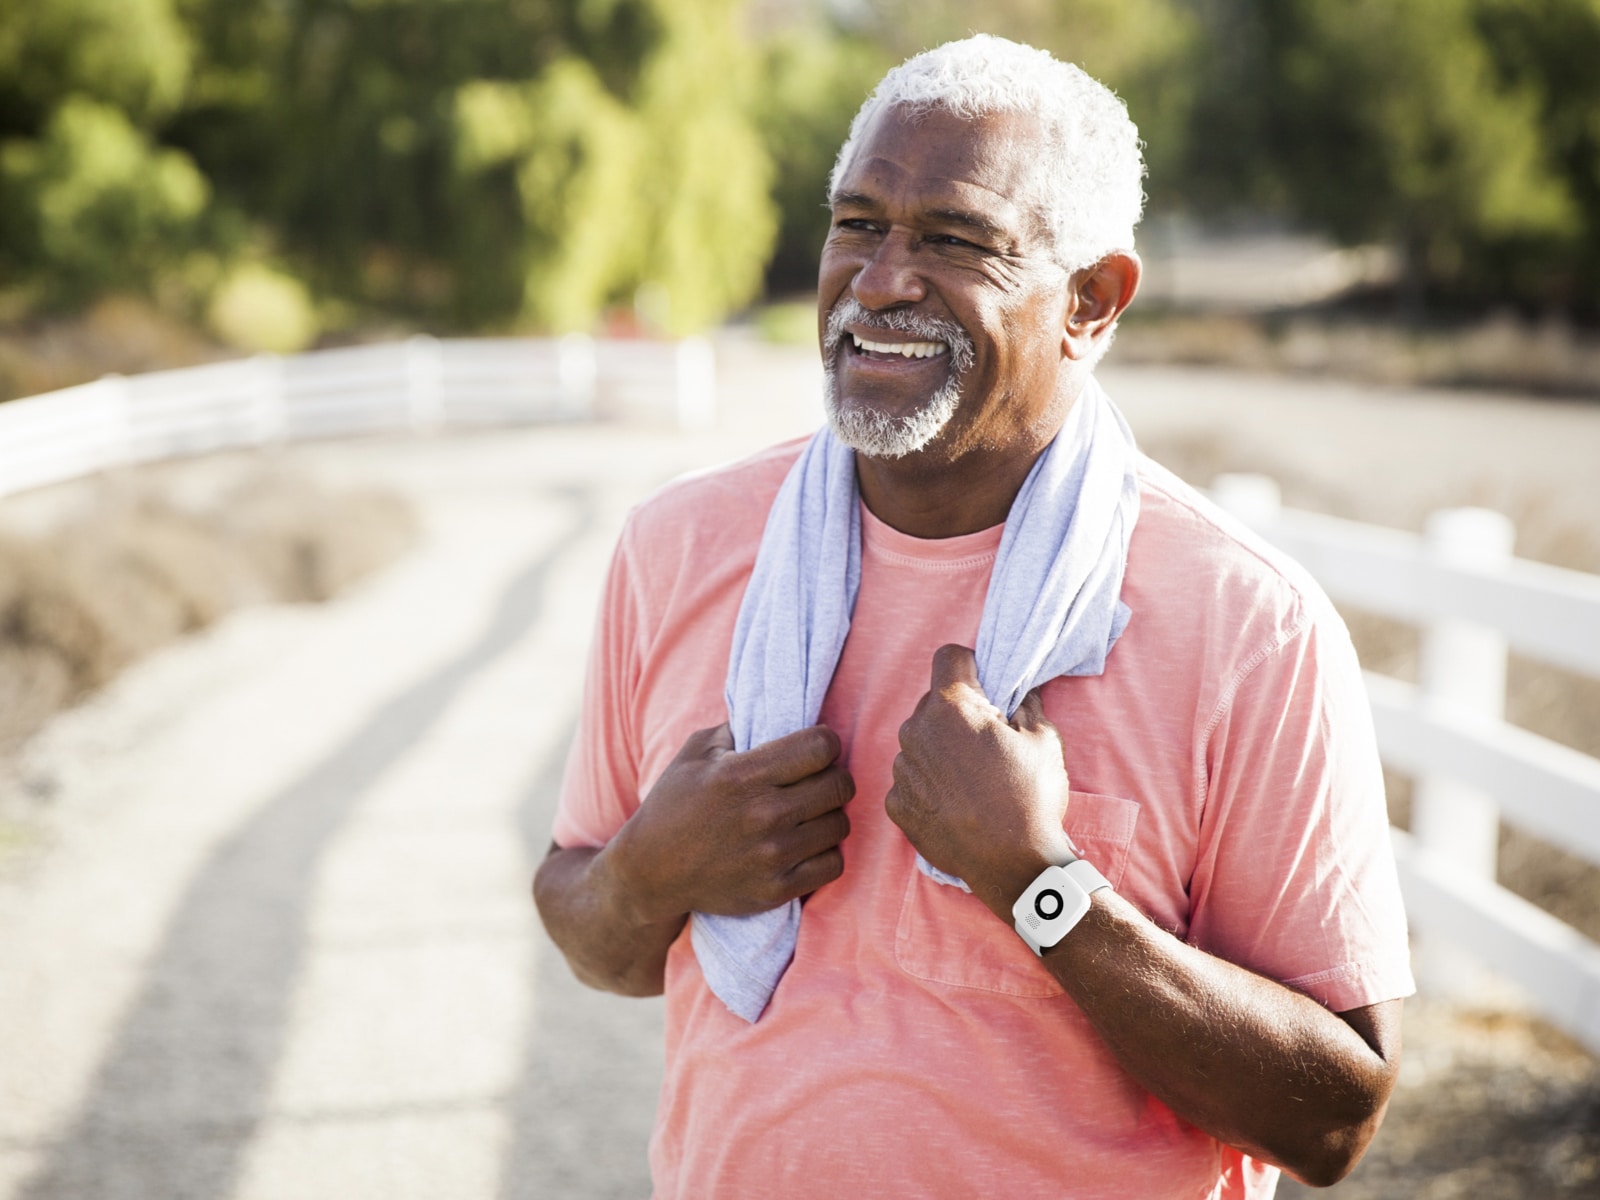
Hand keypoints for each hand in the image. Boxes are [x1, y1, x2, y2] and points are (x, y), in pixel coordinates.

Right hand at [605, 723, 852, 923]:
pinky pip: (833, 865)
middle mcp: (763, 815)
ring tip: (808, 813)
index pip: (820, 747)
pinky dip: (825, 853)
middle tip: (815, 780)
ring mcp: (772, 856)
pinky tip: (805, 844)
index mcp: (742, 775)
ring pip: (840, 824)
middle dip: (832, 776)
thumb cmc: (673, 805)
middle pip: (840, 785)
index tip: (815, 748)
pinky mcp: (777, 889)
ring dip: (829, 815)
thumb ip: (739, 727)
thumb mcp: (695, 752)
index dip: (825, 742)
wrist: (651, 873)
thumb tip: (780, 713)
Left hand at [886, 644, 1073, 919]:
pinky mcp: (896, 803)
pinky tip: (956, 804)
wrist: (1014, 866)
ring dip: (940, 750)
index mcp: (950, 707)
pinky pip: (911, 779)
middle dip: (956, 713)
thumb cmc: (1031, 798)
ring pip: (919, 742)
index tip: (985, 688)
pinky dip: (929, 785)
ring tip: (972, 780)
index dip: (970, 667)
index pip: (948, 656)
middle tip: (986, 742)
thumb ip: (1026, 705)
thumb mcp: (1044, 740)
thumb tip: (1019, 692)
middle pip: (932, 703)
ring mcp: (902, 769)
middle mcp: (915, 731)